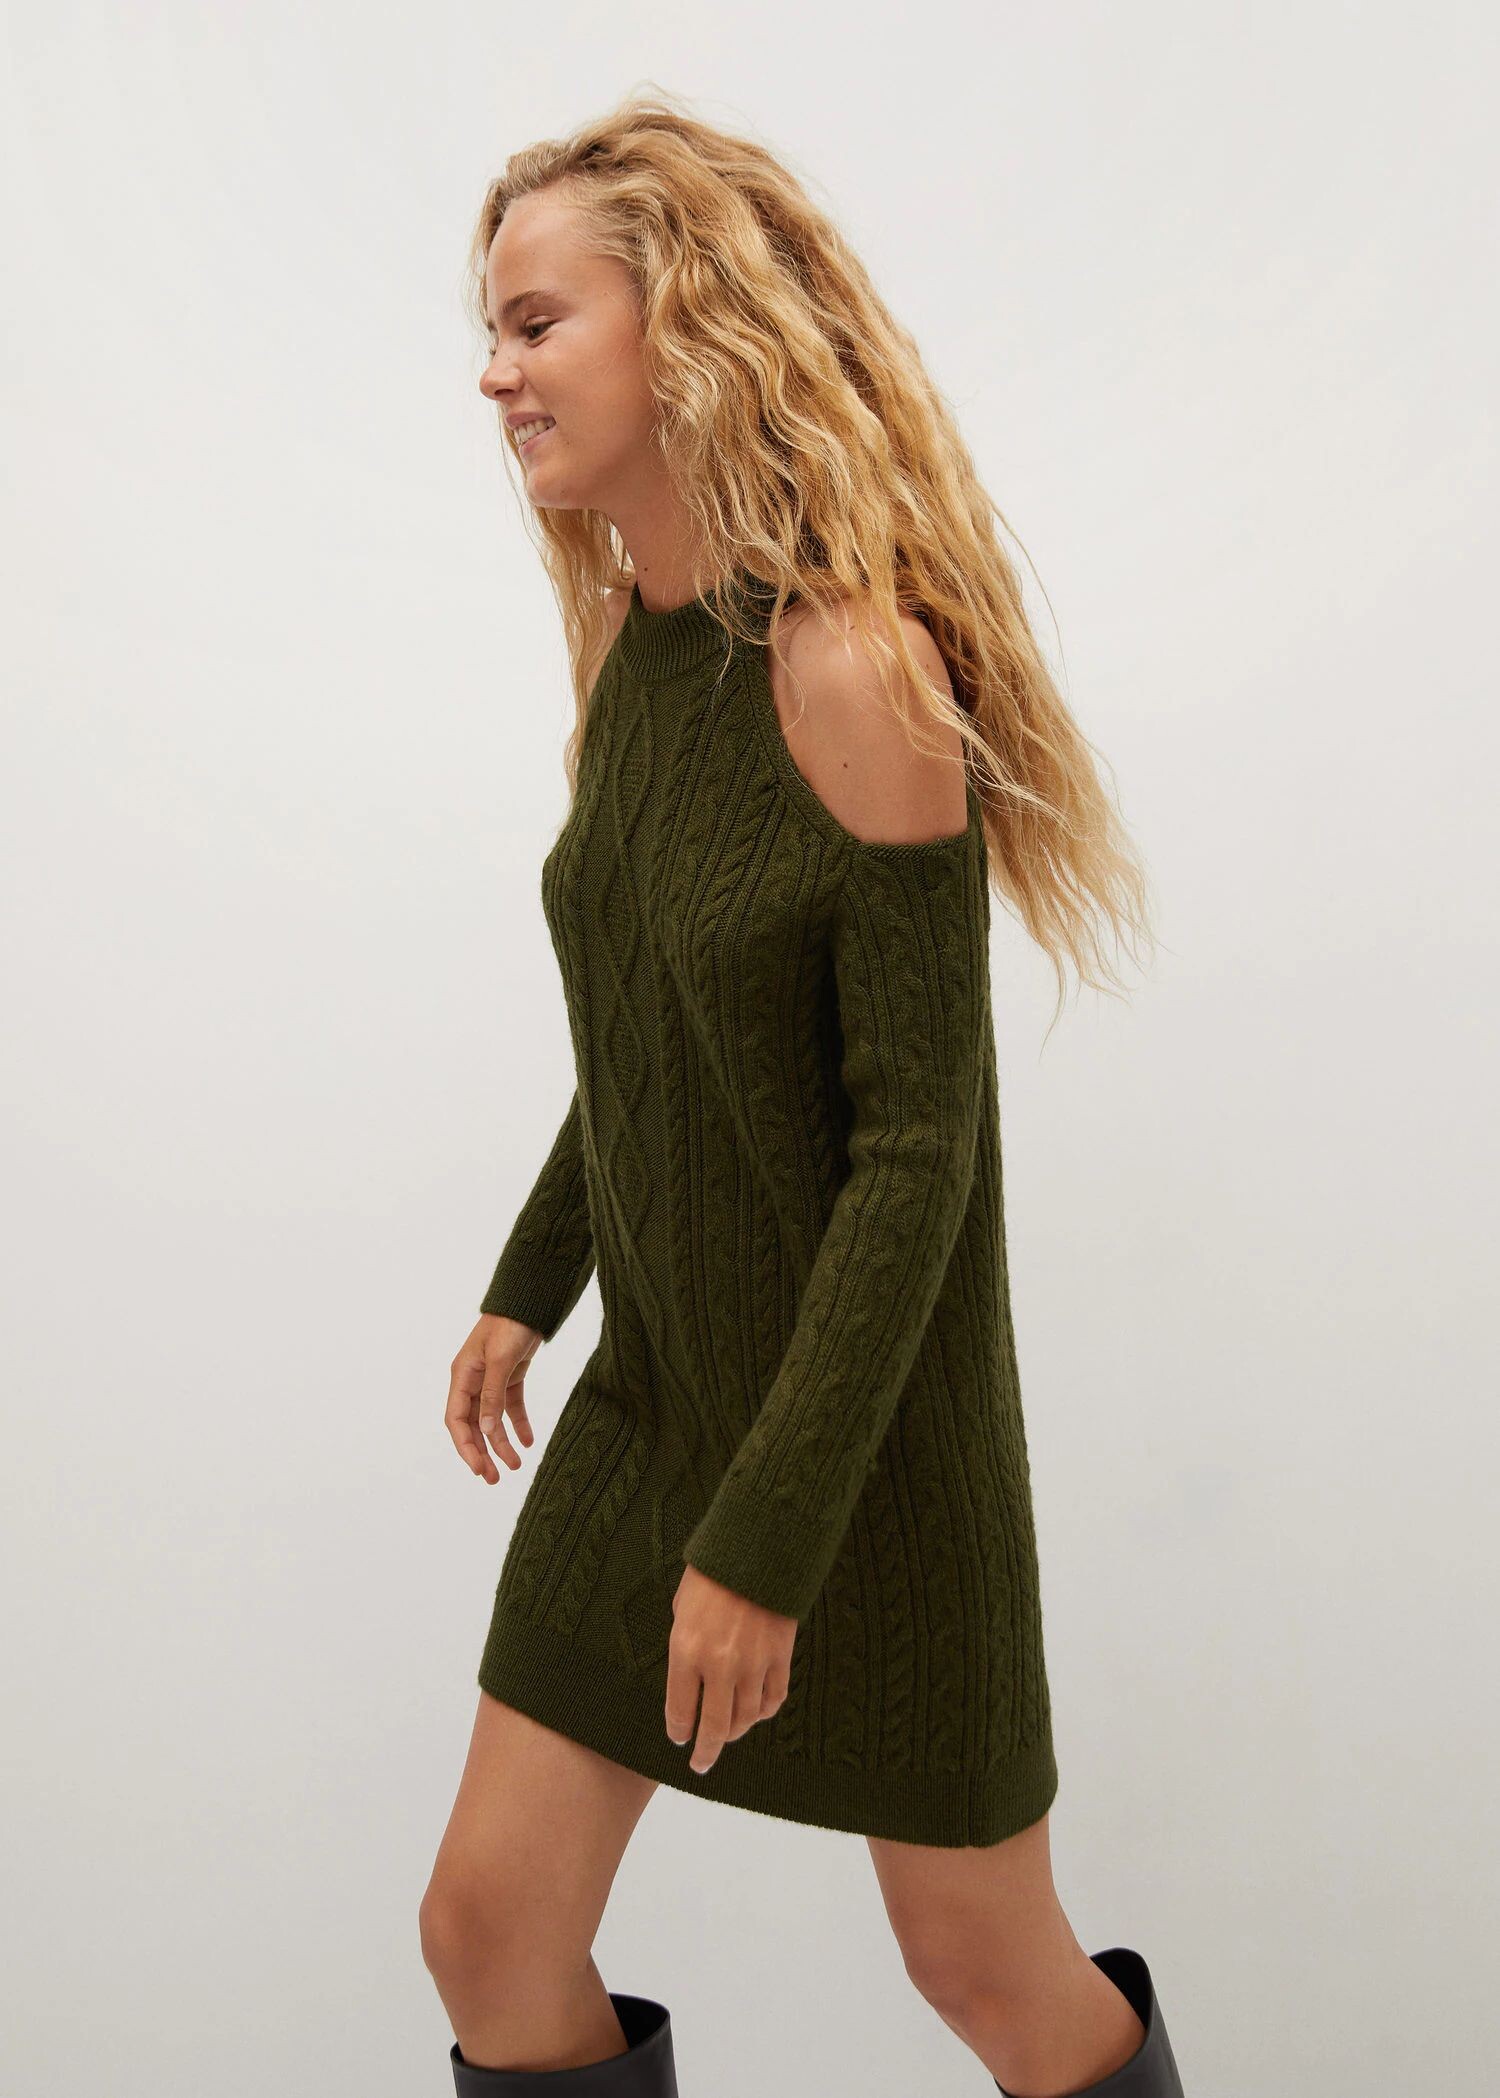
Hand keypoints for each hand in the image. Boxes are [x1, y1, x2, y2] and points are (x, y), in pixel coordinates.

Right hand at [446, 1315, 539, 1482]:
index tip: (479, 1469)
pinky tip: (528, 1441)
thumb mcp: (501, 1360)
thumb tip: (484, 1431)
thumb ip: (492, 1395)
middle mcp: (473, 1381)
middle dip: (483, 1453)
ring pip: (492, 1420)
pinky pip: (510, 1407)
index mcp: (462, 1376)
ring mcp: (491, 1380)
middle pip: (473, 1425)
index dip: (466, 1447)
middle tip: (494, 1479)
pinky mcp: (510, 1377)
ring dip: (501, 1443)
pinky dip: (518, 1424)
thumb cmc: (510, 1324)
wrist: (530, 1302)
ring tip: (515, 1466)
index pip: (456, 1420)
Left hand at [665, 1564, 796, 1773]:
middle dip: (706, 1752)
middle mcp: (719, 1665)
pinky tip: (754, 1712)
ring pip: (745, 1719)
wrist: (759, 1546)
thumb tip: (690, 1674)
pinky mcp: (781, 1657)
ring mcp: (754, 1664)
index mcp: (686, 1650)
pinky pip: (773, 1700)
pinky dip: (763, 1713)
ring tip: (728, 1736)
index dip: (678, 1731)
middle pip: (714, 1728)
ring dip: (734, 1733)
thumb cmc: (712, 1572)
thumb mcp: (682, 1607)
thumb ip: (684, 1644)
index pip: (680, 1710)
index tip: (678, 1739)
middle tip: (700, 1764)